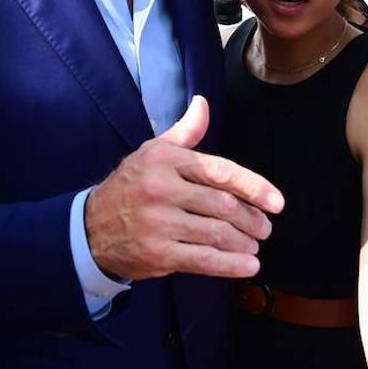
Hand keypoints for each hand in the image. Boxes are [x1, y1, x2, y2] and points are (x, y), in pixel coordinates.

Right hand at [84, 96, 284, 280]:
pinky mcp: (158, 253)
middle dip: (252, 219)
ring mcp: (159, 223)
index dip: (255, 187)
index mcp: (165, 160)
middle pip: (223, 205)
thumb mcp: (153, 152)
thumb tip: (203, 103)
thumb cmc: (131, 186)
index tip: (277, 203)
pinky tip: (247, 264)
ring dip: (244, 242)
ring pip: (217, 233)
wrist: (90, 228)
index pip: (220, 171)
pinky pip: (204, 260)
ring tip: (255, 245)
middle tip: (265, 228)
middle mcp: (162, 189)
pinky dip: (231, 265)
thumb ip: (185, 132)